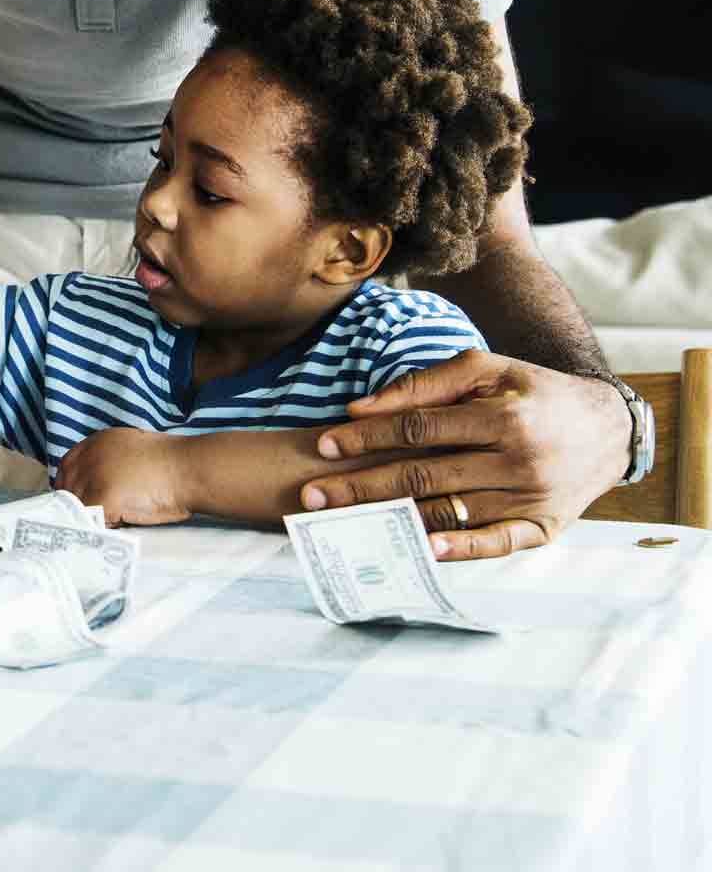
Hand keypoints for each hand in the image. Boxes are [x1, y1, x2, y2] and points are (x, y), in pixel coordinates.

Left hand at [54, 427, 191, 526]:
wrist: (191, 469)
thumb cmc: (174, 464)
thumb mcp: (133, 450)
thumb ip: (110, 461)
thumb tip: (96, 484)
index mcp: (98, 442)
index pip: (67, 466)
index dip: (70, 486)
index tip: (76, 501)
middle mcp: (90, 456)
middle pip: (69, 488)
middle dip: (80, 505)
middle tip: (99, 516)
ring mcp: (94, 477)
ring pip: (79, 507)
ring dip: (93, 517)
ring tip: (118, 516)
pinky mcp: (102, 498)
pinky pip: (92, 521)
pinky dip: (104, 526)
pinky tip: (122, 522)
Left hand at [303, 350, 627, 560]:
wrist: (607, 428)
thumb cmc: (533, 392)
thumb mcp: (488, 369)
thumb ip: (425, 384)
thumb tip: (360, 407)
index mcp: (503, 417)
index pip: (419, 429)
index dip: (368, 436)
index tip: (325, 445)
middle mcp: (518, 461)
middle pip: (424, 475)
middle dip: (362, 486)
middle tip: (313, 495)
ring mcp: (531, 498)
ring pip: (450, 512)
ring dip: (393, 519)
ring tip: (344, 523)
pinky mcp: (543, 528)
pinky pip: (495, 544)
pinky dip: (458, 550)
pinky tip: (420, 550)